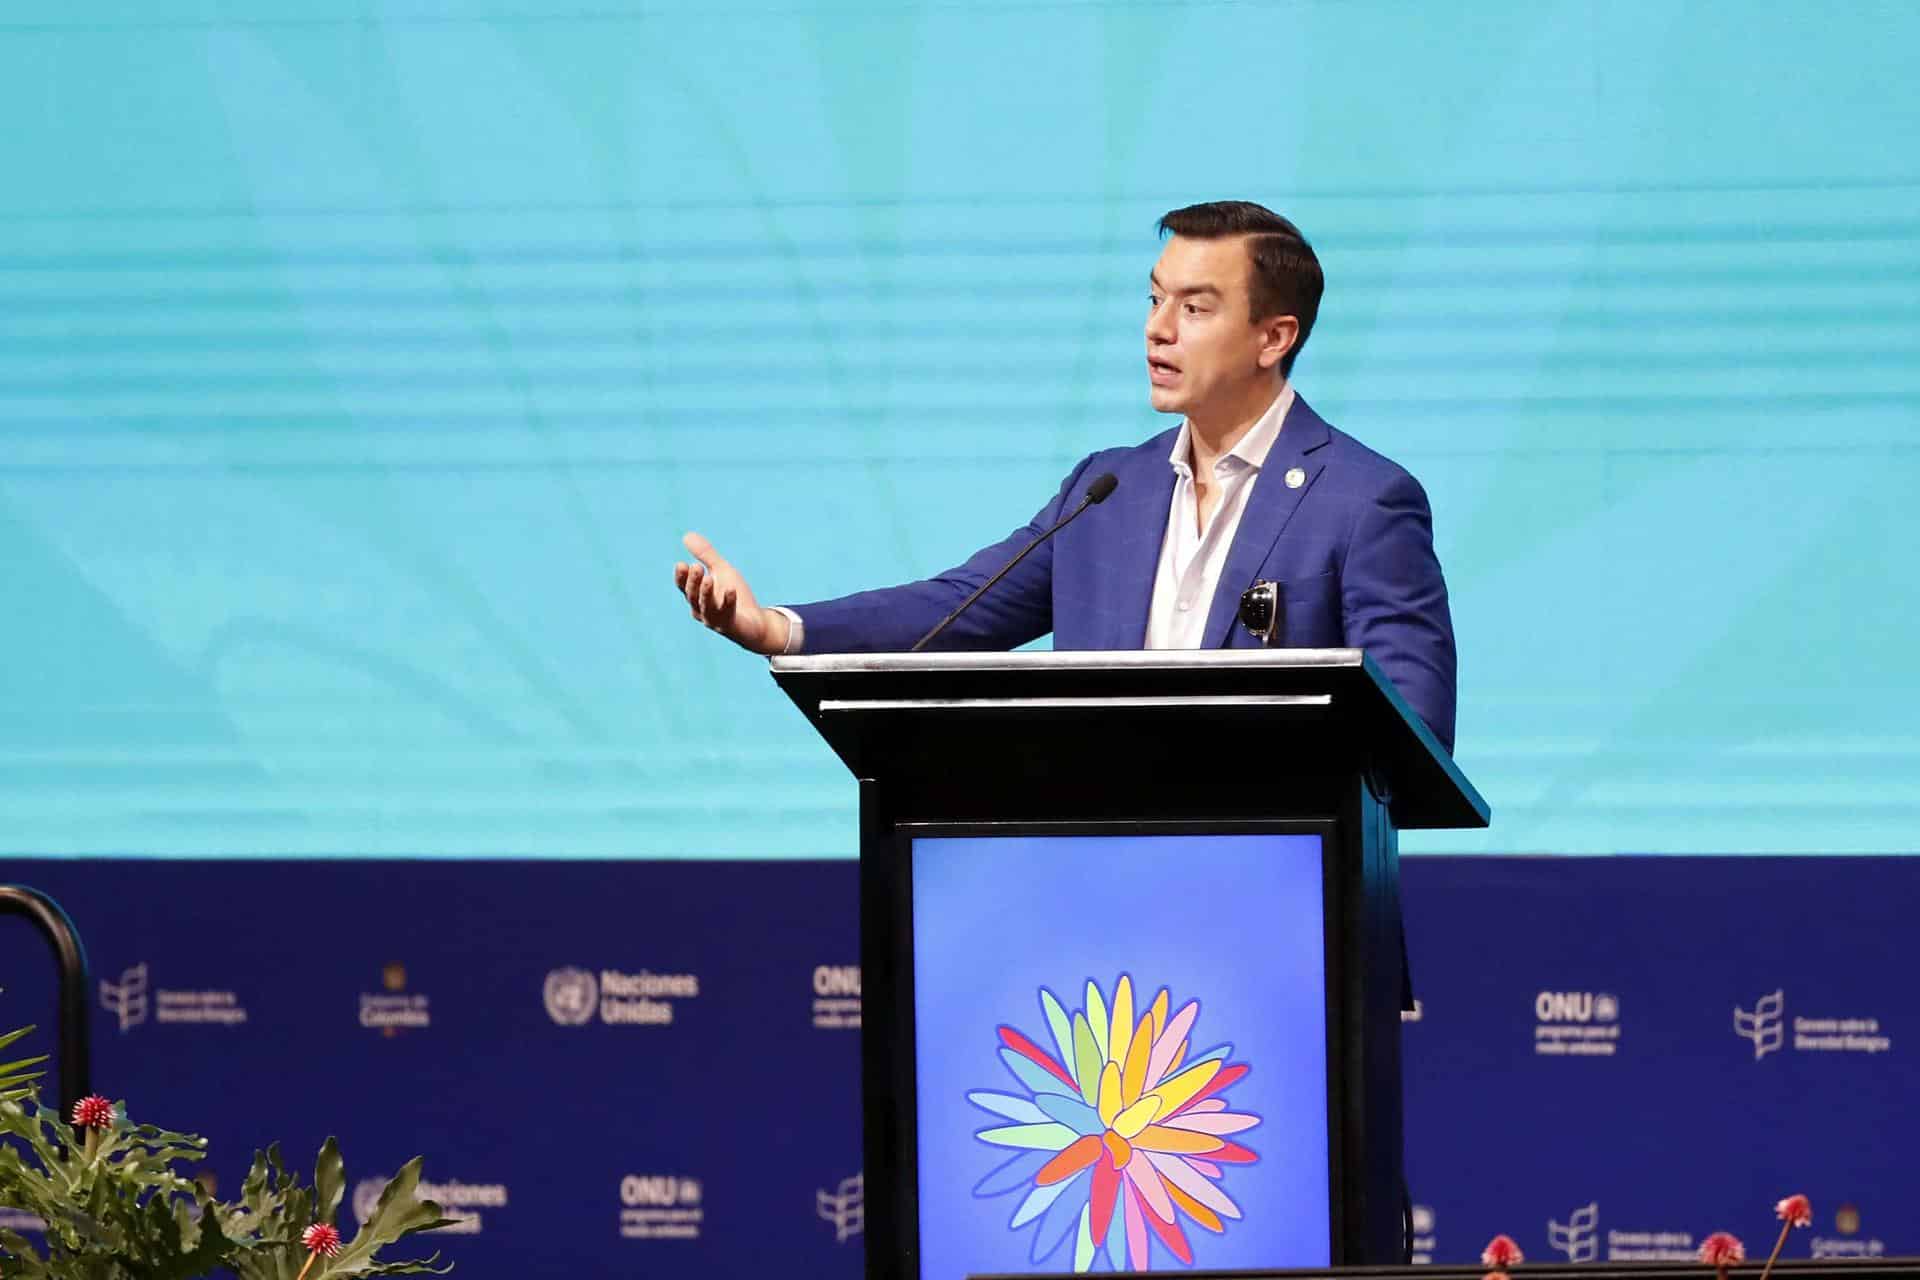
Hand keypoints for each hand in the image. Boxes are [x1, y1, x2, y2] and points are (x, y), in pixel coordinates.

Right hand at [673, 531, 789, 654]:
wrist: (755, 622)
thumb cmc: (734, 596)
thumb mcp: (721, 571)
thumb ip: (706, 555)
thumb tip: (686, 535)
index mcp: (697, 597)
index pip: (684, 587)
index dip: (682, 578)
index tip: (681, 564)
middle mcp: (702, 611)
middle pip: (693, 597)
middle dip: (694, 582)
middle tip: (696, 567)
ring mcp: (715, 620)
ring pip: (707, 607)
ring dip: (706, 593)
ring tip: (708, 578)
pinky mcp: (731, 626)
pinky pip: (728, 614)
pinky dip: (729, 602)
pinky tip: (731, 590)